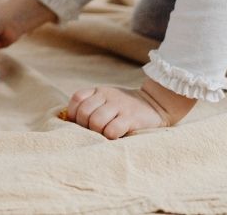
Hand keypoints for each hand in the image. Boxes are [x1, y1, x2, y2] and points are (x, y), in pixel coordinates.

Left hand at [61, 79, 196, 138]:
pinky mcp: (131, 118)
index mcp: (99, 91)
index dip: (74, 113)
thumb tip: (71, 122)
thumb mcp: (107, 99)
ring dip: (97, 132)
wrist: (155, 104)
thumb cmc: (125, 107)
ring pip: (96, 122)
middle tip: (94, 131)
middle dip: (85, 126)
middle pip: (84, 112)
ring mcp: (119, 106)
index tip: (79, 123)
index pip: (77, 99)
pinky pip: (112, 130)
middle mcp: (108, 96)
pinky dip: (110, 136)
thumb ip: (91, 105)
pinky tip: (116, 136)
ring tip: (105, 134)